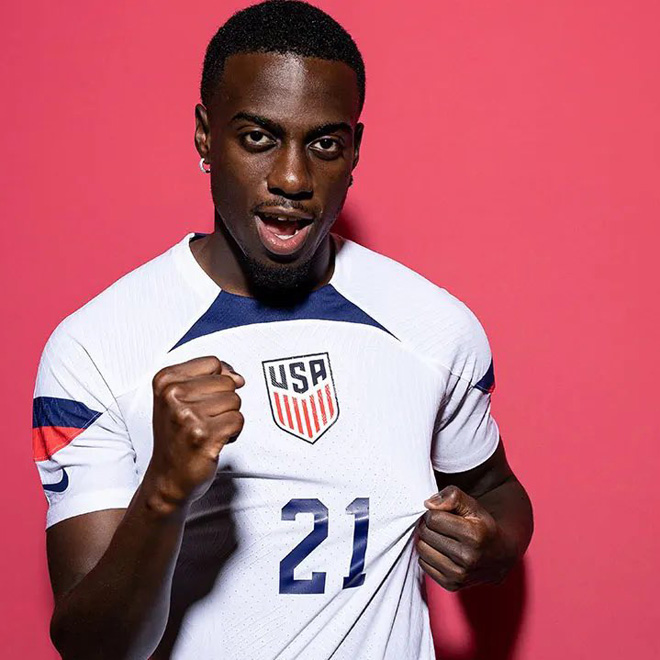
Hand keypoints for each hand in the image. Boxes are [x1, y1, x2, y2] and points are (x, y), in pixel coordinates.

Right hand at [147, 356, 244, 511]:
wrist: (168, 478)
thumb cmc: (176, 437)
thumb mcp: (180, 398)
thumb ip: (210, 377)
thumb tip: (238, 377)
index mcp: (165, 380)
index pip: (213, 362)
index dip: (217, 381)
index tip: (203, 398)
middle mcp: (173, 396)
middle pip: (227, 382)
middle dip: (223, 402)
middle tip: (204, 419)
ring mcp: (187, 416)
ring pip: (235, 401)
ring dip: (228, 418)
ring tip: (208, 430)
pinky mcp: (204, 435)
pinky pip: (238, 420)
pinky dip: (233, 432)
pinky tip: (214, 441)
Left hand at [416, 485, 514, 590]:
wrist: (500, 555)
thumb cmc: (483, 526)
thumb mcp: (473, 505)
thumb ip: (452, 496)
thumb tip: (429, 504)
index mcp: (474, 536)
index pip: (433, 518)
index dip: (435, 512)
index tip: (444, 515)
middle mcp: (467, 558)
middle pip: (426, 533)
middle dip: (429, 525)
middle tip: (441, 525)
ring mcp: (459, 575)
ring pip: (422, 549)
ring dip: (427, 540)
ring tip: (441, 537)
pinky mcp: (451, 585)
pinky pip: (423, 564)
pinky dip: (429, 555)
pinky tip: (442, 551)